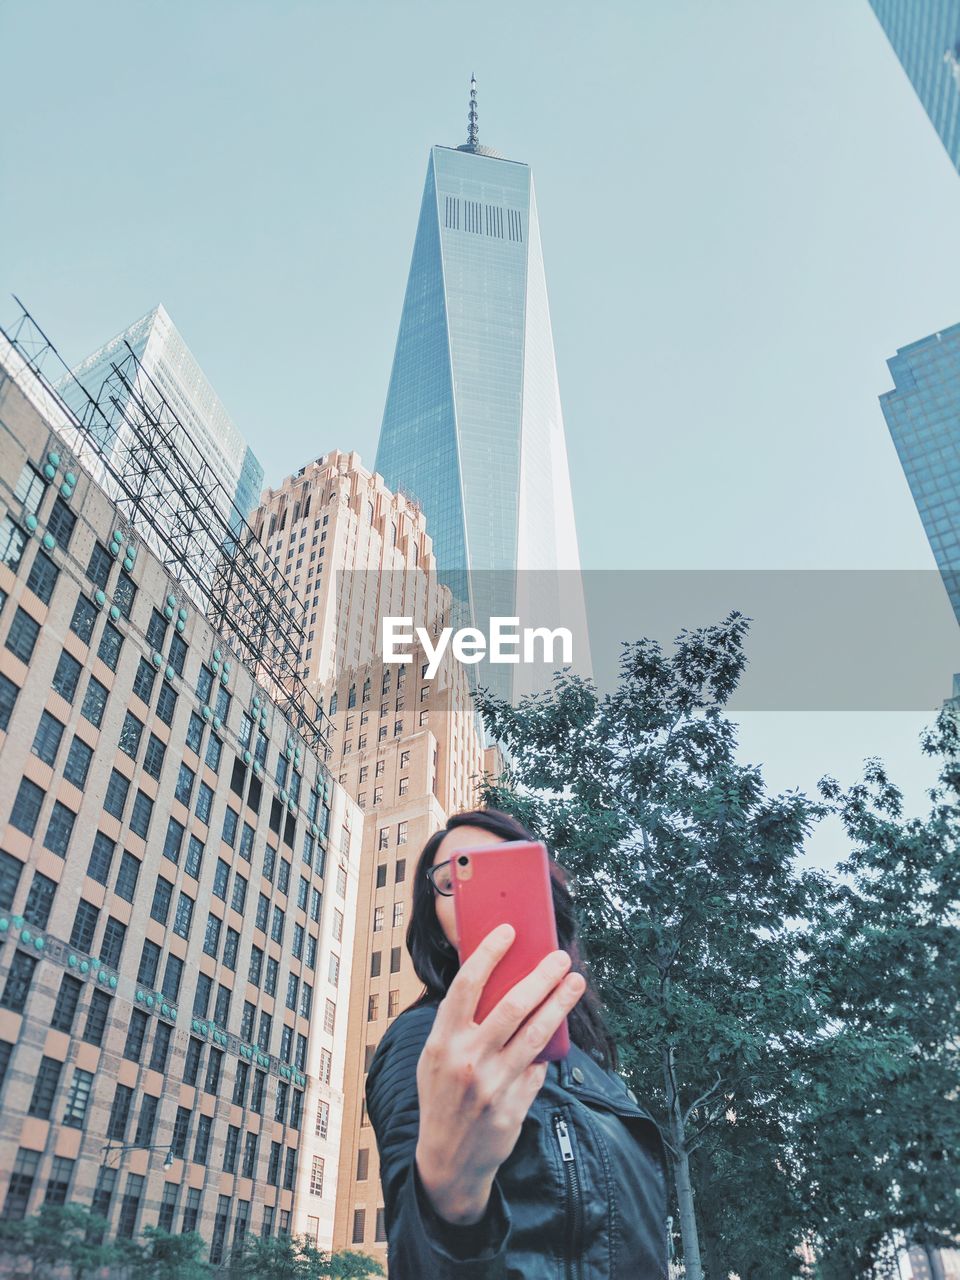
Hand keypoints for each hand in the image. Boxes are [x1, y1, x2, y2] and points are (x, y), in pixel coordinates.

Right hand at [414, 923, 585, 1224]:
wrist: (446, 1160)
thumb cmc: (442, 1095)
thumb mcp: (436, 1056)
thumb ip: (459, 1023)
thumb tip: (497, 980)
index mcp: (442, 1041)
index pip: (467, 985)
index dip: (489, 954)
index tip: (509, 931)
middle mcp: (467, 1060)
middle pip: (513, 1006)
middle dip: (542, 976)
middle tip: (561, 957)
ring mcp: (492, 1086)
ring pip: (536, 1034)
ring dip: (560, 1003)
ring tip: (575, 982)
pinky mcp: (513, 1108)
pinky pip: (537, 1069)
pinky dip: (545, 1053)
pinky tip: (554, 1037)